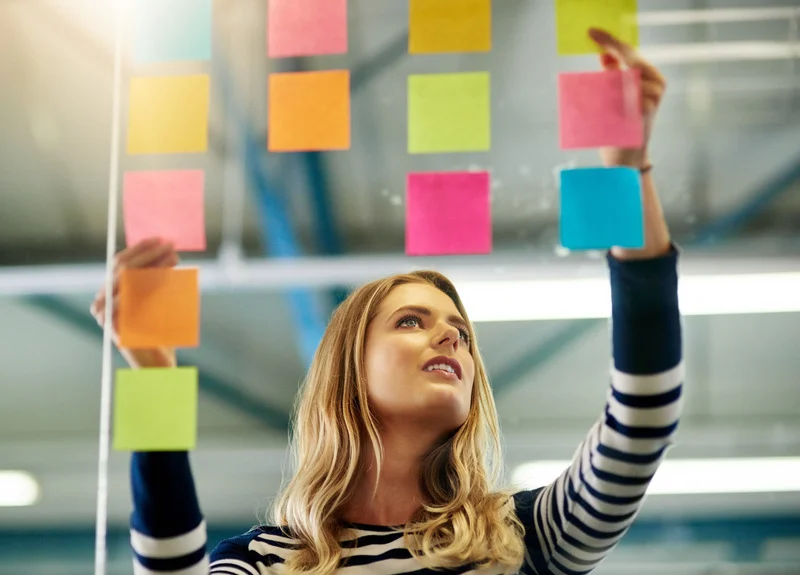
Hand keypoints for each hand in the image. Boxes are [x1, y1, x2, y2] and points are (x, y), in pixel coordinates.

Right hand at [90, 238, 178, 368]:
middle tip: (170, 245)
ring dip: (153, 265)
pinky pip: (134, 299)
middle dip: (148, 253)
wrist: (156, 365)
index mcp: (109, 293)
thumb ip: (158, 279)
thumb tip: (169, 253)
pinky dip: (152, 284)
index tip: (161, 239)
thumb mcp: (158, 300)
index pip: (120, 263)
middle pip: (122, 268)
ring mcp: (106, 314)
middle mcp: (102, 302)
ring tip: (174, 258)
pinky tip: (168, 276)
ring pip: (128, 280)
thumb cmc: (158, 332)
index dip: (140, 249)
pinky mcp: (115, 326)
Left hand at [589, 28, 666, 168]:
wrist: (625, 156)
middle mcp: (656, 83)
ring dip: (612, 81)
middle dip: (612, 49)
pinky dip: (616, 96)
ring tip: (605, 97)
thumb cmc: (618, 126)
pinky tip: (612, 104)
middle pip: (631, 59)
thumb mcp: (613, 96)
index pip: (629, 53)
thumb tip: (603, 55)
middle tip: (593, 38)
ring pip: (628, 75)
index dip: (611, 41)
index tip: (592, 33)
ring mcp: (654, 95)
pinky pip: (627, 93)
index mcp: (648, 77)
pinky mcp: (647, 108)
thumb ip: (612, 74)